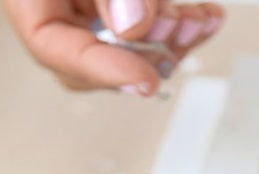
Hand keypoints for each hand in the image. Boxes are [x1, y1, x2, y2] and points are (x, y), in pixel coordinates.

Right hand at [4, 0, 223, 95]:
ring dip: (172, 40)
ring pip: (129, 44)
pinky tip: (206, 17)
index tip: (144, 81)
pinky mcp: (116, 2)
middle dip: (146, 54)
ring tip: (198, 20)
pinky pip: (146, 22)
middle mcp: (53, 7)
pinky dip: (179, 24)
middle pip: (95, 56)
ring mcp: (84, 5)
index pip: (52, 48)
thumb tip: (132, 25)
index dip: (102, 70)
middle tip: (179, 31)